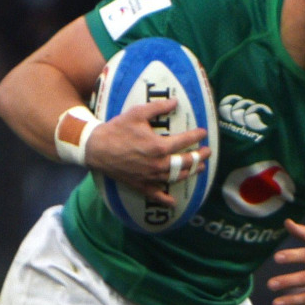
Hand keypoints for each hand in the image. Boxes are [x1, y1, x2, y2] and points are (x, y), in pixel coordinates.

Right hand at [84, 98, 209, 206]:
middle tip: (207, 152)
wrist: (96, 149)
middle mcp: (158, 164)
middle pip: (186, 162)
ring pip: (176, 177)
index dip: (196, 136)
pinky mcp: (141, 185)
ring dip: (190, 173)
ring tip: (198, 168)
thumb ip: (158, 108)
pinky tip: (174, 202)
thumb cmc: (117, 130)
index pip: (185, 141)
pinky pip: (157, 195)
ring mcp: (151, 177)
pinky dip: (166, 200)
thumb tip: (175, 101)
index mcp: (159, 146)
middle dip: (199, 156)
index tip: (203, 133)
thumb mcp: (137, 114)